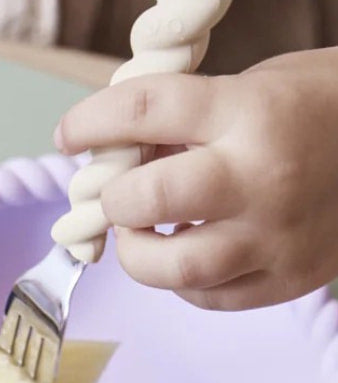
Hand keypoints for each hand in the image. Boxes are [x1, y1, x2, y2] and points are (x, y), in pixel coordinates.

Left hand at [53, 48, 337, 309]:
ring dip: (138, 252)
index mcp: (251, 111)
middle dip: (113, 197)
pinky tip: (187, 251)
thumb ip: (187, 120)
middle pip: (146, 199)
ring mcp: (276, 236)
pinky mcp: (289, 279)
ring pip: (172, 267)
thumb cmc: (320, 105)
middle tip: (115, 194)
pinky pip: (208, 297)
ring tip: (141, 233)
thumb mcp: (254, 86)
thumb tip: (116, 155)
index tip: (69, 134)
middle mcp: (261, 177)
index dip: (90, 122)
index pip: (144, 110)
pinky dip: (181, 280)